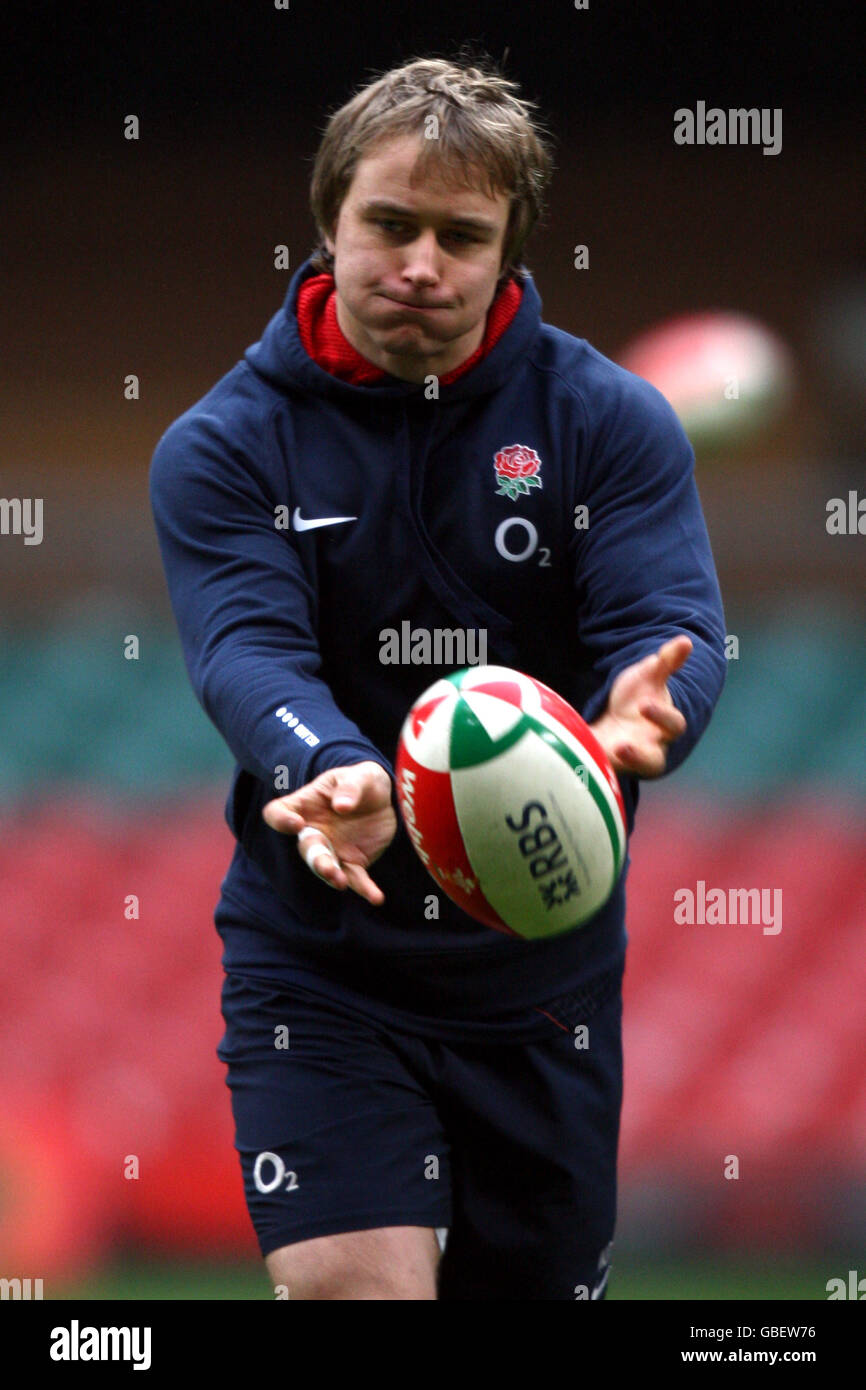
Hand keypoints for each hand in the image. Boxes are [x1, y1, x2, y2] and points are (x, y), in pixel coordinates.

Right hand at [262, 761, 395, 904]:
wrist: (384, 800)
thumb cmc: (363, 781)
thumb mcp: (361, 775)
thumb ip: (350, 787)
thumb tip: (341, 806)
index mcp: (305, 806)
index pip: (277, 813)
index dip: (281, 820)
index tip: (296, 823)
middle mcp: (313, 831)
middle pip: (306, 849)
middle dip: (316, 860)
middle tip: (328, 869)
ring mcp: (331, 850)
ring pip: (326, 868)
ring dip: (332, 876)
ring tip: (343, 883)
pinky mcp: (353, 863)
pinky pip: (356, 879)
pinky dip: (365, 889)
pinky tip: (376, 897)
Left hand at [589, 635, 691, 777]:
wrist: (618, 720)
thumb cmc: (637, 699)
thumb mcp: (649, 676)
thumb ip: (666, 662)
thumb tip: (685, 641)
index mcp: (665, 726)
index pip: (673, 725)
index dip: (662, 716)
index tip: (644, 704)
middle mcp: (651, 747)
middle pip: (654, 761)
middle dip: (640, 756)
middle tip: (622, 746)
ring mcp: (629, 762)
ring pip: (628, 774)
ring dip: (615, 768)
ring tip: (601, 758)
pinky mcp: (608, 768)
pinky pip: (603, 773)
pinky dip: (592, 767)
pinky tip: (578, 755)